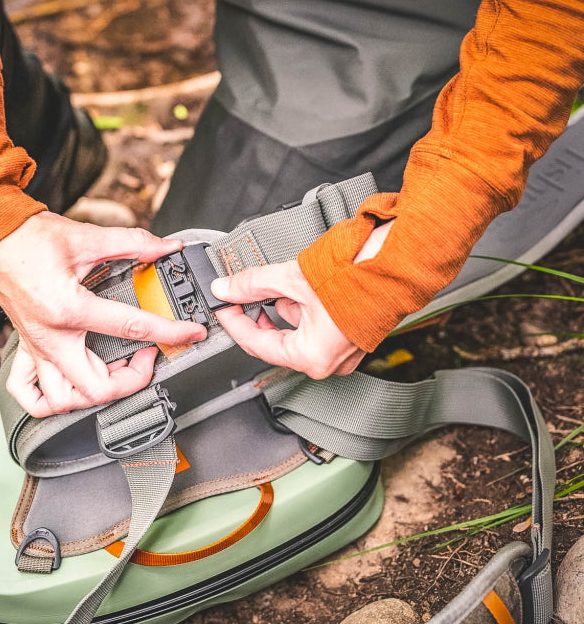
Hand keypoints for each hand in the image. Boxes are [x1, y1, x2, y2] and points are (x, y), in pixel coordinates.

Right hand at [0, 212, 206, 416]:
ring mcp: (37, 349)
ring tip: (113, 368)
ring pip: (63, 401)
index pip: (132, 329)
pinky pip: (29, 394)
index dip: (170, 332)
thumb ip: (132, 244)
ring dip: (93, 394)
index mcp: (69, 310)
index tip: (191, 333)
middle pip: (96, 389)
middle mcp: (51, 339)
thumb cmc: (28, 238)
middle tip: (148, 357)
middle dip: (132, 380)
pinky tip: (72, 384)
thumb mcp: (86, 238)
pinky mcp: (27, 349)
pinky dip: (50, 399)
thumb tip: (165, 248)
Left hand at [210, 220, 393, 377]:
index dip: (233, 321)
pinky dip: (303, 307)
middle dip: (258, 313)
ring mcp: (342, 350)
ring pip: (296, 330)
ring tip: (282, 281)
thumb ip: (253, 285)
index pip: (257, 344)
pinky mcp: (350, 335)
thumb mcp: (293, 278)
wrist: (401, 262)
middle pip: (276, 340)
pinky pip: (315, 326)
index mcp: (312, 357)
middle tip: (241, 293)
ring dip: (282, 306)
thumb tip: (227, 288)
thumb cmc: (362, 276)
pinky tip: (304, 286)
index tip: (223, 304)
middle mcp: (328, 361)